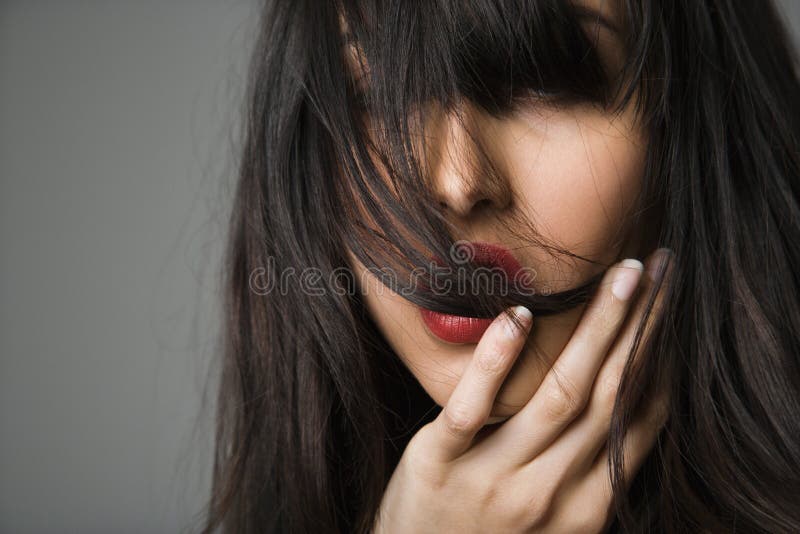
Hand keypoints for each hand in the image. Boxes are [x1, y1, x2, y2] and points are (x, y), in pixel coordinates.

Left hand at [374, 249, 672, 532]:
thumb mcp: (550, 518)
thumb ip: (584, 470)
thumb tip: (629, 406)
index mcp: (581, 510)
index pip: (634, 425)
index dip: (657, 363)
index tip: (670, 311)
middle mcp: (545, 496)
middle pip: (606, 400)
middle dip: (639, 331)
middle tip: (659, 272)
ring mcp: (490, 479)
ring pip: (557, 398)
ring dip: (596, 331)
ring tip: (620, 277)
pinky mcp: (437, 464)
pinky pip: (470, 411)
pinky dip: (497, 362)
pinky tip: (519, 316)